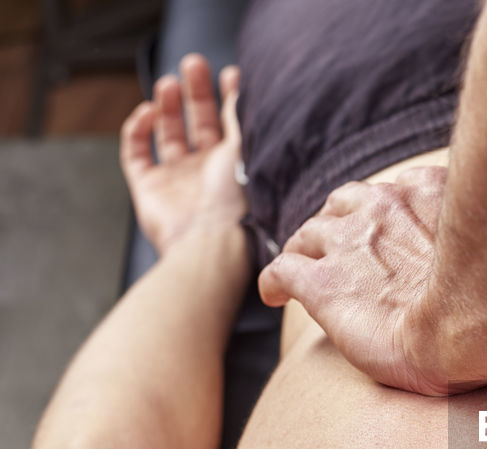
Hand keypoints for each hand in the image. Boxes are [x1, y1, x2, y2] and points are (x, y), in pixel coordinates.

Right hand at [120, 55, 245, 252]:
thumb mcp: (246, 151)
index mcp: (237, 168)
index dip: (230, 97)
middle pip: (199, 124)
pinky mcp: (148, 189)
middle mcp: (208, 173)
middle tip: (194, 63)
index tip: (231, 73)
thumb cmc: (239, 203)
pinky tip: (147, 111)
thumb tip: (244, 88)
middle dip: (196, 93)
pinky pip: (136, 152)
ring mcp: (177, 181)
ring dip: (167, 106)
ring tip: (170, 83)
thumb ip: (242, 118)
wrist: (211, 244)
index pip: (232, 125)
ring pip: (168, 134)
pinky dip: (138, 129)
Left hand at [258, 167, 450, 395]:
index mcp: (428, 195)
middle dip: (343, 219)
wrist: (475, 329)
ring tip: (303, 263)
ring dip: (305, 245)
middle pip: (347, 202)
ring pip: (309, 232)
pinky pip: (282, 270)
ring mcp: (347, 245)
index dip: (393, 212)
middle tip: (344, 244)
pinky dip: (274, 281)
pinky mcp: (322, 285)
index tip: (397, 231)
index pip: (400, 191)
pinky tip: (273, 296)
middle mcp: (383, 209)